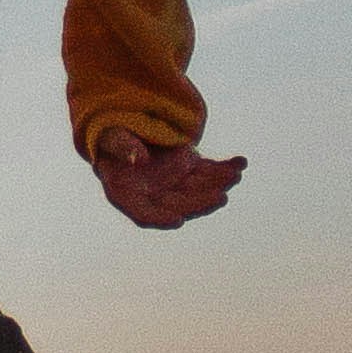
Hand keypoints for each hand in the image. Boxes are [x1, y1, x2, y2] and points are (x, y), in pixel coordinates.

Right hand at [90, 124, 246, 231]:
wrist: (126, 131)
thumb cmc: (111, 138)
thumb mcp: (110, 138)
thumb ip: (122, 147)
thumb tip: (138, 159)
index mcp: (127, 195)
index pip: (144, 216)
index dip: (161, 220)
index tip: (178, 221)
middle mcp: (153, 196)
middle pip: (179, 206)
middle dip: (201, 202)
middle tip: (221, 197)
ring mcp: (174, 185)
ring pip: (199, 191)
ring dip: (218, 184)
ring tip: (235, 174)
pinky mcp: (189, 172)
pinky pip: (209, 173)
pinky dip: (225, 168)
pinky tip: (240, 162)